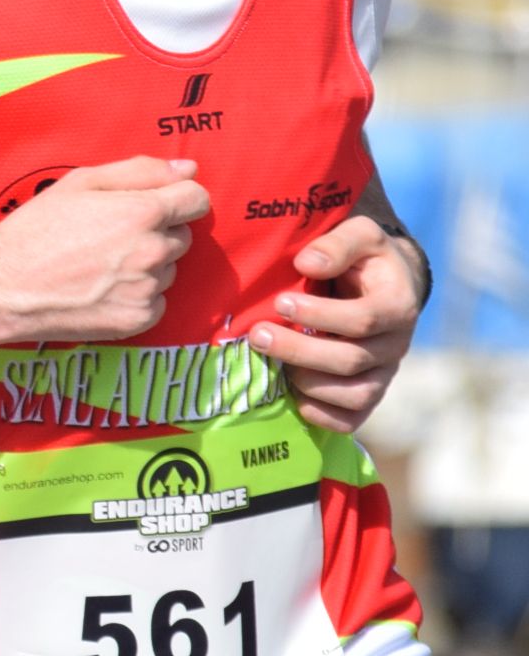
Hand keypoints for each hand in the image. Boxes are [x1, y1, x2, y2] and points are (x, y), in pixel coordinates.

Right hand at [0, 156, 210, 347]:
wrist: (2, 288)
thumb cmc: (35, 230)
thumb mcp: (78, 183)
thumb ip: (139, 171)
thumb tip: (189, 168)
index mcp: (142, 212)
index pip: (196, 199)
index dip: (177, 197)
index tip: (153, 204)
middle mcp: (152, 251)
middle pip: (182, 235)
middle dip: (156, 231)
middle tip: (111, 235)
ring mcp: (148, 288)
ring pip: (168, 269)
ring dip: (147, 264)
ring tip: (102, 264)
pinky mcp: (139, 318)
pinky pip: (156, 300)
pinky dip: (136, 294)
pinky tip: (102, 288)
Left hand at [252, 217, 419, 434]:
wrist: (384, 283)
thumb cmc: (364, 258)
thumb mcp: (359, 235)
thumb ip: (337, 244)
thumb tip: (307, 263)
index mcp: (397, 304)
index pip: (364, 320)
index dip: (320, 315)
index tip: (280, 302)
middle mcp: (396, 344)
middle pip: (350, 360)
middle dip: (298, 350)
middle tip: (258, 336)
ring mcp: (384, 373)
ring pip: (353, 395)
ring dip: (305, 383)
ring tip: (272, 362)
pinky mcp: (369, 394)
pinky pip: (351, 419)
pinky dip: (320, 414)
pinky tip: (291, 395)